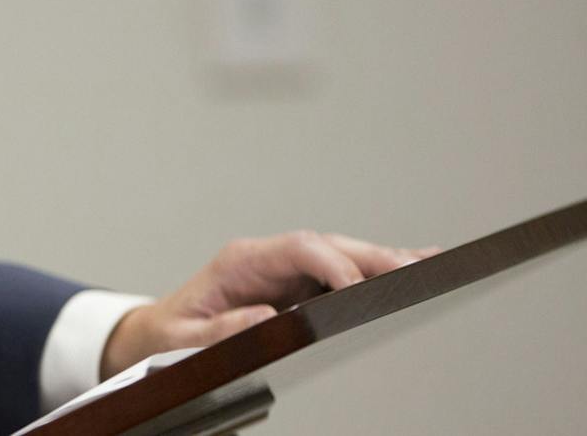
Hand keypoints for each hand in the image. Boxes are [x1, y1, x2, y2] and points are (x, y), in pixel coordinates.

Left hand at [100, 231, 436, 376]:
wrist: (156, 332)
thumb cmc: (170, 334)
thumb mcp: (183, 339)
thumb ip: (219, 331)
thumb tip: (264, 318)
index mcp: (241, 262)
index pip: (298, 249)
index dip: (333, 263)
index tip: (360, 286)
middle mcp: (267, 257)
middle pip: (329, 246)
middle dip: (372, 257)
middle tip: (417, 271)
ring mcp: (283, 267)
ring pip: (340, 254)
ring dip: (382, 259)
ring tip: (430, 265)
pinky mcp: (295, 283)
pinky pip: (338, 270)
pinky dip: (373, 268)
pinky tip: (410, 264)